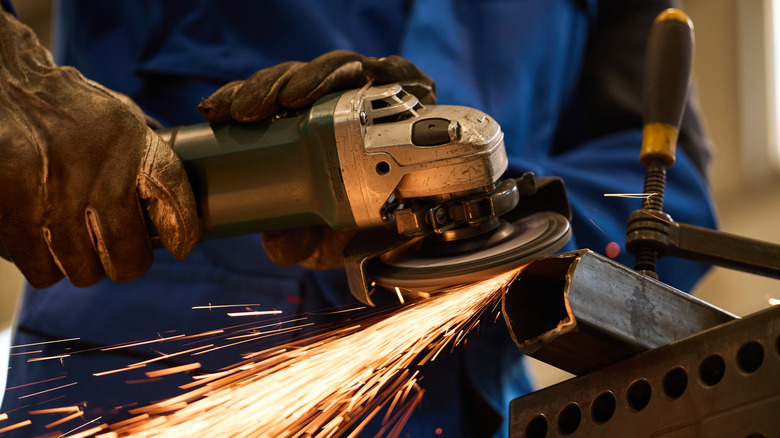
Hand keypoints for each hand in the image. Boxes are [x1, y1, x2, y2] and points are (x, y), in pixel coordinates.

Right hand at [0, 11, 200, 287]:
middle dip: (126, 262)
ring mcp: (50, 201)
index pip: (172, 203)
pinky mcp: (9, 216)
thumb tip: (180, 208)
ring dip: (82, 264)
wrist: (2, 86)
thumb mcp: (121, 117)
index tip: (179, 244)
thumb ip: (151, 157)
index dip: (181, 232)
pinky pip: (38, 268)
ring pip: (81, 272)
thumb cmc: (69, 108)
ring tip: (76, 240)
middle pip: (126, 260)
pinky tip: (44, 235)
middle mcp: (94, 178)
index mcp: (130, 149)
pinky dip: (44, 261)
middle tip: (118, 251)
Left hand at [197, 50, 434, 268]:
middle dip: (268, 86)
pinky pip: (398, 74)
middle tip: (250, 109)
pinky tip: (369, 76)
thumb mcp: (320, 240)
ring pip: (339, 69)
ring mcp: (374, 95)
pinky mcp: (412, 93)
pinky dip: (384, 72)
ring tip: (293, 98)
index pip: (266, 101)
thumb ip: (296, 240)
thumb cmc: (359, 223)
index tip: (217, 111)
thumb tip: (277, 246)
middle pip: (297, 78)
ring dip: (313, 77)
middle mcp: (336, 105)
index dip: (238, 98)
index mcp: (304, 129)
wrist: (417, 225)